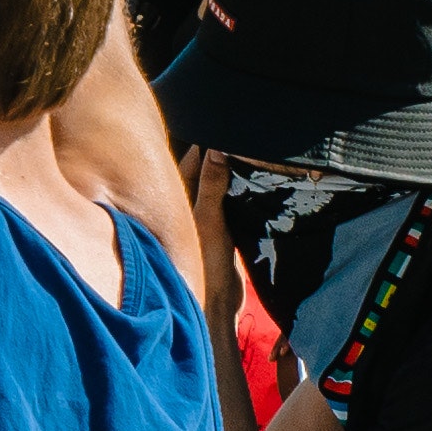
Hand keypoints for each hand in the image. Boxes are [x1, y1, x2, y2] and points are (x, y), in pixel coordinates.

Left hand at [189, 143, 238, 329]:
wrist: (222, 306)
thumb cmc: (209, 266)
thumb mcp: (211, 221)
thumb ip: (212, 187)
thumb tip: (215, 151)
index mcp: (177, 202)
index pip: (189, 162)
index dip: (203, 144)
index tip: (220, 125)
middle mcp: (189, 208)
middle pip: (202, 171)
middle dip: (217, 155)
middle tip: (239, 134)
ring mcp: (206, 219)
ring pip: (217, 187)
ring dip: (229, 173)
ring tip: (248, 151)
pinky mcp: (223, 231)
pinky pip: (230, 202)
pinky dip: (239, 191)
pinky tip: (254, 181)